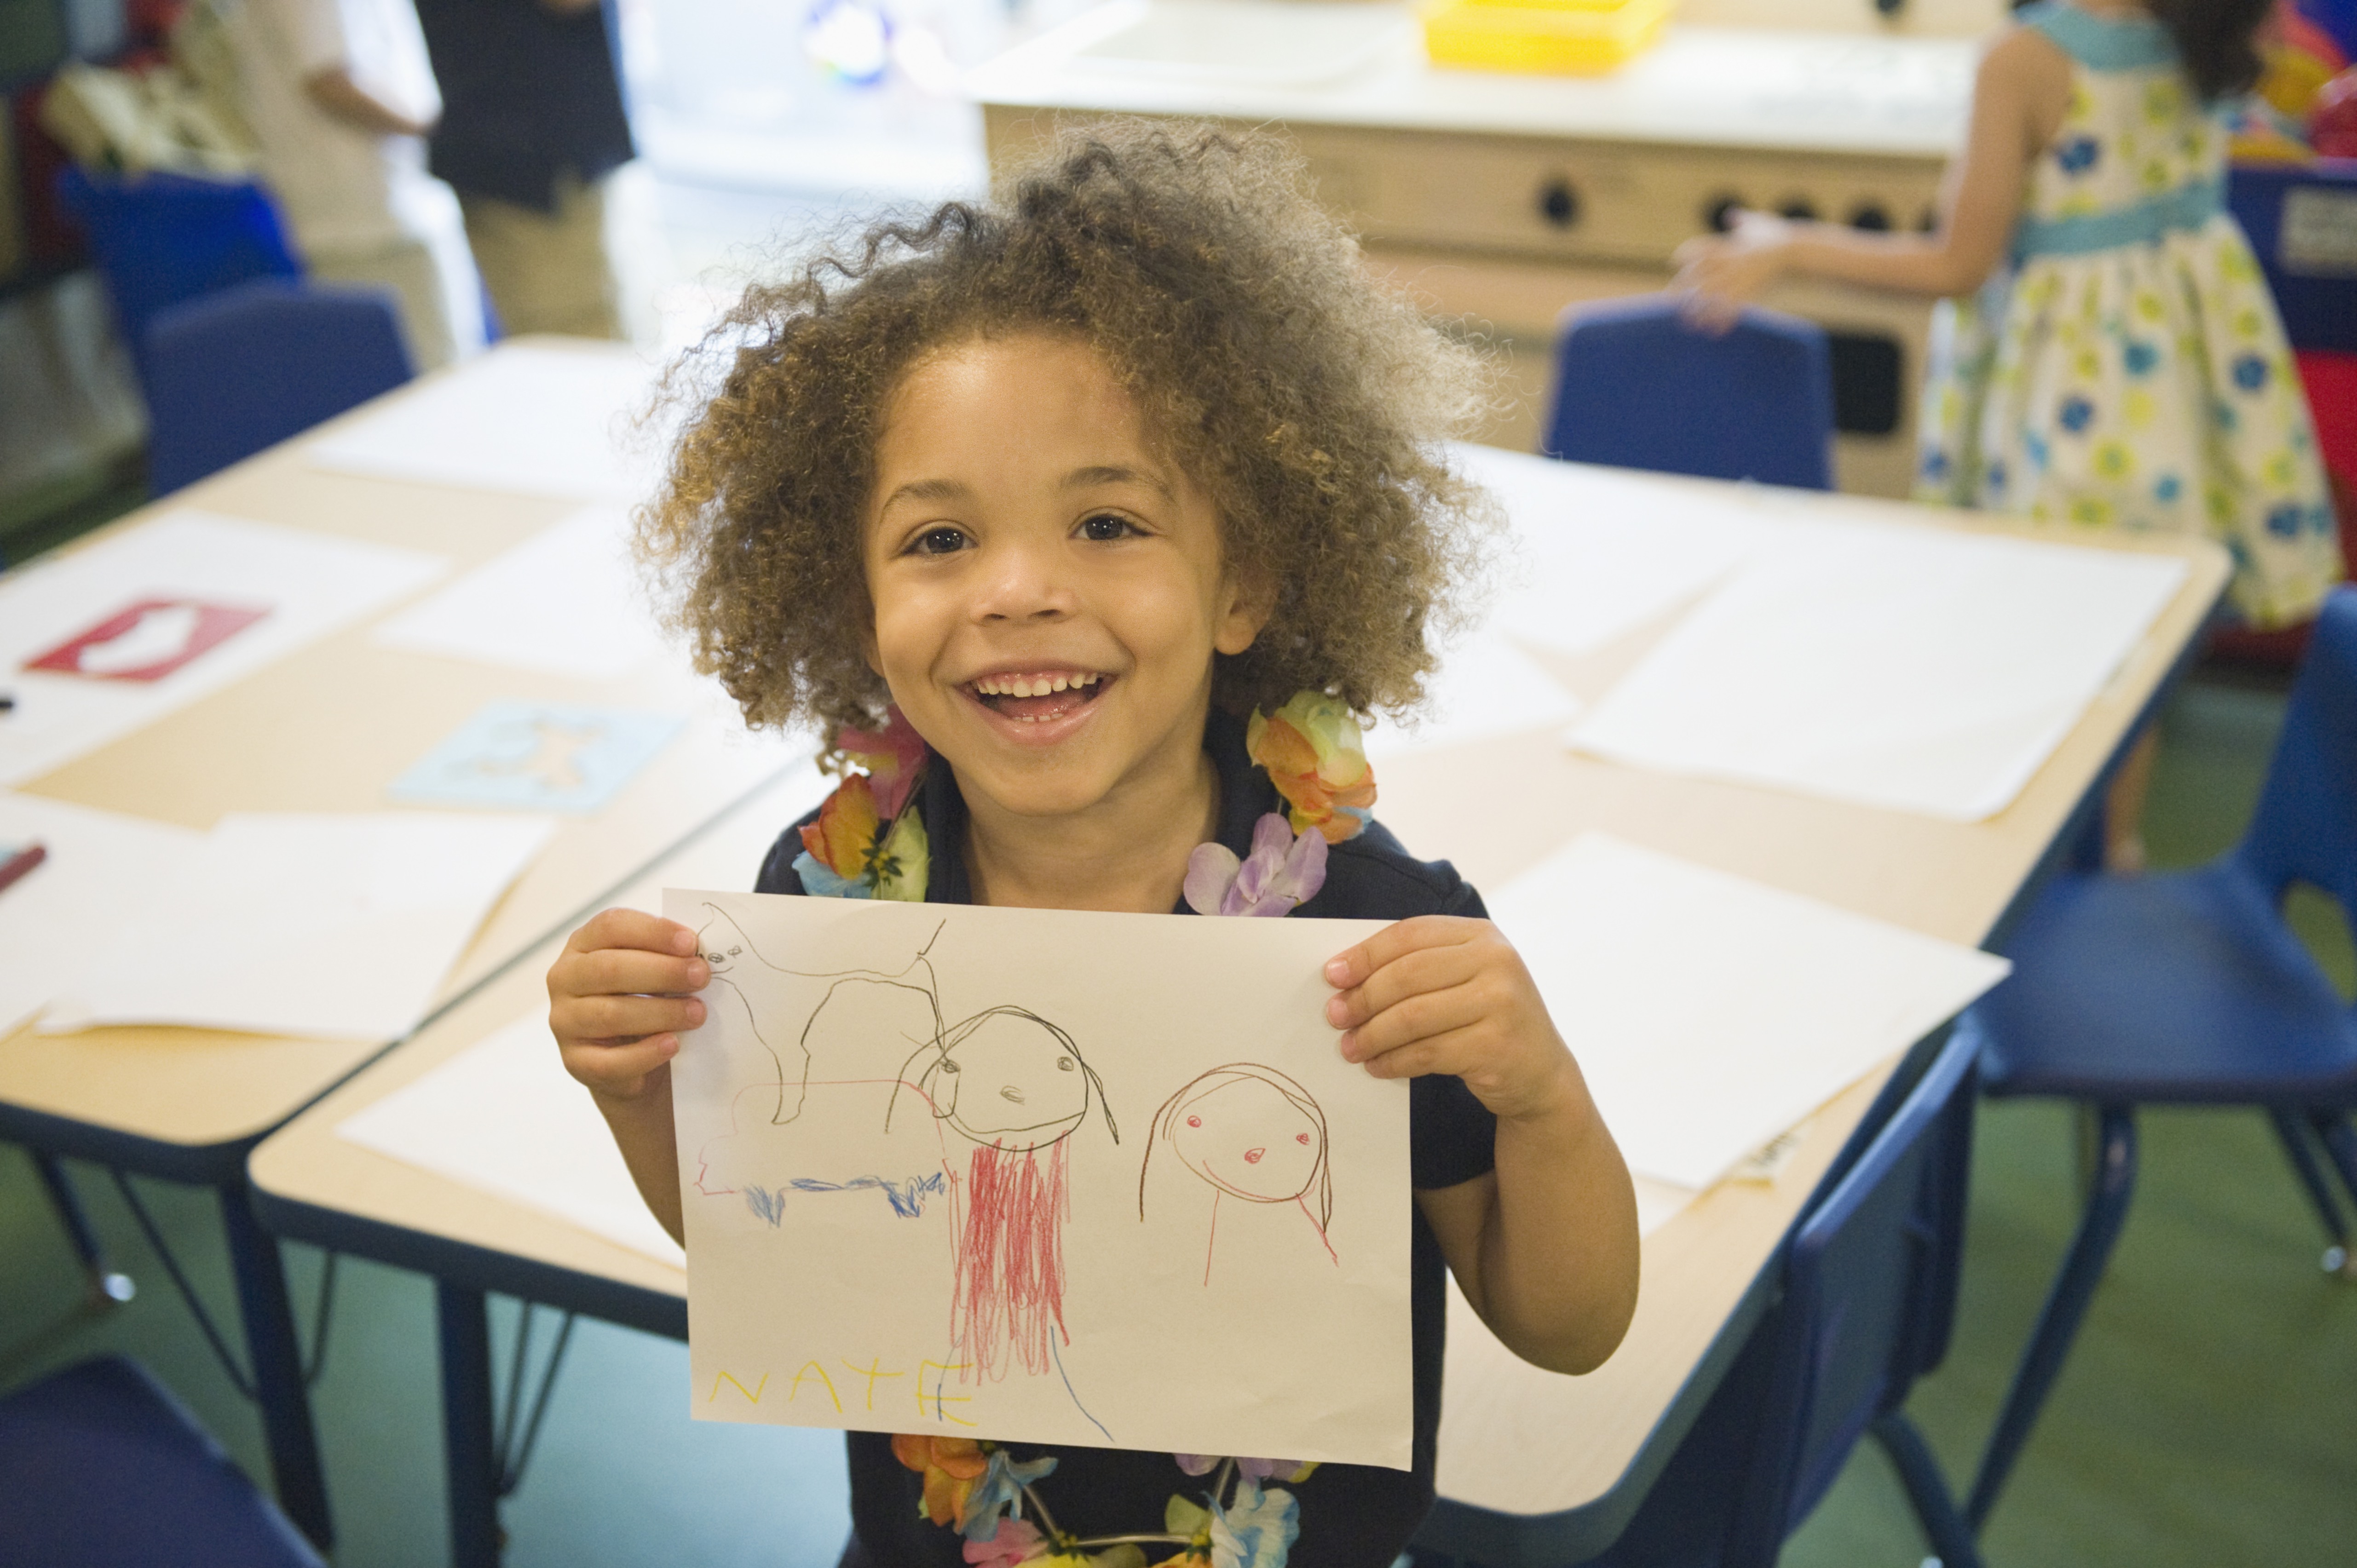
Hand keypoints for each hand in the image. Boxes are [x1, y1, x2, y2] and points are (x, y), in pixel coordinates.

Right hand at [547, 908, 708, 1101]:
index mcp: (583, 945)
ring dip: (661, 1013)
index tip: (691, 943)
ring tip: (698, 1013)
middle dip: (662, 972)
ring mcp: (565, 1021)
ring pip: (611, 1015)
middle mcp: (565, 979)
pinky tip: (672, 1045)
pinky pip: (609, 1062)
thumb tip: (701, 956)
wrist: (630, 1059)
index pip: (611, 926)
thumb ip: (668, 957)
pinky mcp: (574, 1062)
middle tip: (701, 976)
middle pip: (610, 969)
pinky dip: (645, 1054)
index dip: (653, 932)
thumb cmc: (644, 1000)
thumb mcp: (650, 970)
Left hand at [1323, 916, 1581, 1121]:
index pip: (1410, 934)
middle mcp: (1497, 961)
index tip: (1332, 975)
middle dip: (1363, 998)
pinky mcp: (1497, 1046)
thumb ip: (1417, 969)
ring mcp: (1501, 1003)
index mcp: (1481, 935)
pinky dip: (1394, 1061)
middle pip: (1407, 975)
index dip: (1365, 954)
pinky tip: (1378, 1067)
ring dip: (1372, 1035)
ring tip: (1350, 1048)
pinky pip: (1427, 1052)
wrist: (1541, 1074)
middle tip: (1335, 1017)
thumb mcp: (1462, 980)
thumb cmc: (1486, 1020)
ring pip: (1413, 1017)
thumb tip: (1343, 978)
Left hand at [1670, 210, 1794, 332]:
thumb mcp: (1758, 222)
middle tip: (1667, 302)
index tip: (1676, 262)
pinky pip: (1731, 309)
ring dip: (1696, 312)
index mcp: (1728, 244)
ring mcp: (1737, 276)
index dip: (1685, 254)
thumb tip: (1731, 213)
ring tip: (1688, 325)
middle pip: (1696, 276)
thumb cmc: (1779, 235)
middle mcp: (1728, 261)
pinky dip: (1722, 322)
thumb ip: (1741, 219)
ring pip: (1709, 296)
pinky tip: (1715, 333)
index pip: (1698, 249)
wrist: (1798, 251)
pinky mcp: (1749, 290)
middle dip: (1680, 289)